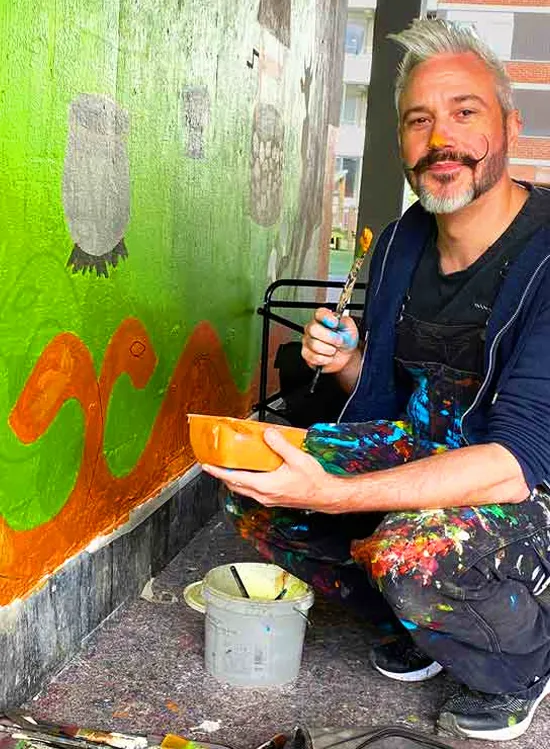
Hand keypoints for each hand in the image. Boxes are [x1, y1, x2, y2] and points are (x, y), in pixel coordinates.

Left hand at [201, 428, 344, 512]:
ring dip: (234, 479)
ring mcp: (268, 499)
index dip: (218, 472)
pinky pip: (253, 491)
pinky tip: (251, 473)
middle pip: (235, 485)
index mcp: (265, 486)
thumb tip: (268, 434)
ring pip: (244, 489)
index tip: (207, 466)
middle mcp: (263, 495)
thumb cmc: (313, 482)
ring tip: (229, 467)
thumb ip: (280, 445)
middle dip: (222, 475)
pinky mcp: (273, 499)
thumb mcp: (297, 459)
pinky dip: (245, 482)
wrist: (325, 496)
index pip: (235, 478)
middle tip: (214, 464)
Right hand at [302, 307, 358, 373]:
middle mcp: (312, 327)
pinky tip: (328, 356)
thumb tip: (337, 320)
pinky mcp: (306, 353)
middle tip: (339, 341)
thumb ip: (344, 322)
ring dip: (329, 350)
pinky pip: (314, 357)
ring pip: (314, 345)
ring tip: (333, 349)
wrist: (345, 354)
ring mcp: (307, 340)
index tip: (335, 323)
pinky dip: (325, 359)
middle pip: (313, 329)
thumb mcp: (350, 328)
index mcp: (322, 318)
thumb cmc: (346, 339)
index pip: (319, 313)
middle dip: (330, 337)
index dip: (327, 318)